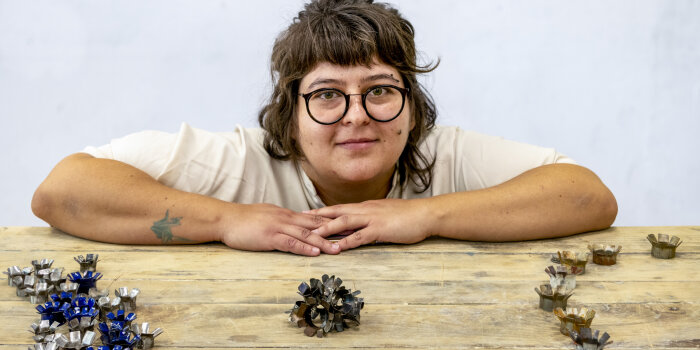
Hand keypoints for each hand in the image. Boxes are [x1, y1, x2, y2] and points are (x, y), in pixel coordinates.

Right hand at [218, 203, 340, 255]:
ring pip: (306, 234)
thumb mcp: (267, 216)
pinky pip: (290, 242)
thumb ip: (281, 220)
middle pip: (314, 225)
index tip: (344, 228)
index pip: (313, 218)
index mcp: (286, 213)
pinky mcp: (270, 236)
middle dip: (333, 232)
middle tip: (349, 238)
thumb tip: (292, 225)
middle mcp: (286, 218)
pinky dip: (304, 247)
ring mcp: (278, 226)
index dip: (330, 223)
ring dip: (323, 242)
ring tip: (337, 249)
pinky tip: (315, 252)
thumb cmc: (243, 219)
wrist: (226, 219)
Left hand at [306, 198, 432, 250]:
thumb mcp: (386, 214)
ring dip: (326, 229)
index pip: (340, 208)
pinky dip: (345, 242)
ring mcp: (372, 219)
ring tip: (311, 236)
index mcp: (366, 206)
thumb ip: (372, 218)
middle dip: (317, 217)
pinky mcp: (379, 230)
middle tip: (299, 221)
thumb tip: (362, 225)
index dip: (322, 211)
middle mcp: (365, 210)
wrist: (426, 214)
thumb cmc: (409, 216)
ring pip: (343, 223)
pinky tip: (335, 248)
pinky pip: (359, 236)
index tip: (307, 213)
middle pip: (336, 212)